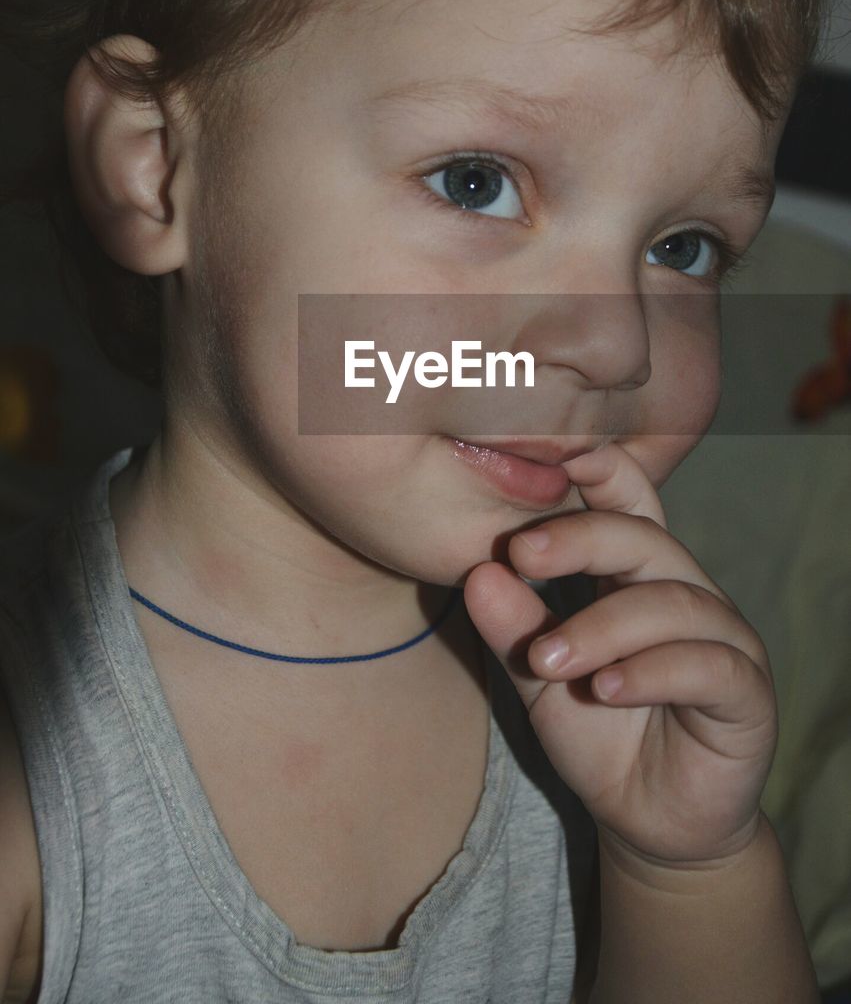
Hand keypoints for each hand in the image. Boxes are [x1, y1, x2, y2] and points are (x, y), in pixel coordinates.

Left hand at [463, 442, 777, 869]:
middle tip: (519, 553)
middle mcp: (687, 594)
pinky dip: (652, 671)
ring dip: (603, 626)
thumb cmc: (599, 733)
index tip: (553, 456)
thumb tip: (477, 572)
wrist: (646, 823)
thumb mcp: (542, 679)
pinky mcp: (746, 694)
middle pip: (646, 539)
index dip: (603, 472)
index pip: (630, 505)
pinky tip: (607, 688)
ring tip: (549, 659)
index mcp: (639, 577)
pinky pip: (707, 665)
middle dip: (581, 538)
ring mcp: (725, 641)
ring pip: (672, 604)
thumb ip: (514, 628)